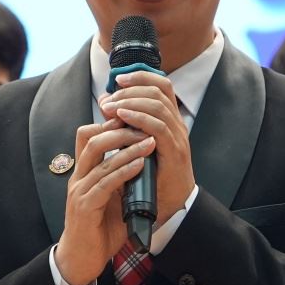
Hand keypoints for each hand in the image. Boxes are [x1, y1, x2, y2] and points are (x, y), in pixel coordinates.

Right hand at [52, 120, 155, 284]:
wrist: (83, 259)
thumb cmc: (100, 229)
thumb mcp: (114, 197)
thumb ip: (123, 179)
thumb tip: (146, 161)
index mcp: (84, 171)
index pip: (89, 134)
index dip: (110, 122)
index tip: (136, 117)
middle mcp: (79, 176)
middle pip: (92, 138)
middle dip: (120, 128)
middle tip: (144, 124)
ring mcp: (80, 190)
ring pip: (99, 157)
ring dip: (127, 146)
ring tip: (150, 141)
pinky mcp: (85, 206)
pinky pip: (105, 182)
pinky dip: (124, 170)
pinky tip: (141, 164)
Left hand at [98, 71, 194, 223]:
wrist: (172, 207)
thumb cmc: (153, 178)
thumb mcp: (138, 145)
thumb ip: (127, 125)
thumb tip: (106, 103)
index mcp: (170, 121)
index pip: (162, 86)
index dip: (141, 76)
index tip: (118, 79)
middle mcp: (177, 125)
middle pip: (159, 90)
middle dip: (131, 89)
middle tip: (109, 97)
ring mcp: (178, 138)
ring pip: (158, 105)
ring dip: (131, 102)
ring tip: (110, 107)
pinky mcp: (174, 153)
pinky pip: (158, 127)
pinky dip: (138, 118)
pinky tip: (122, 117)